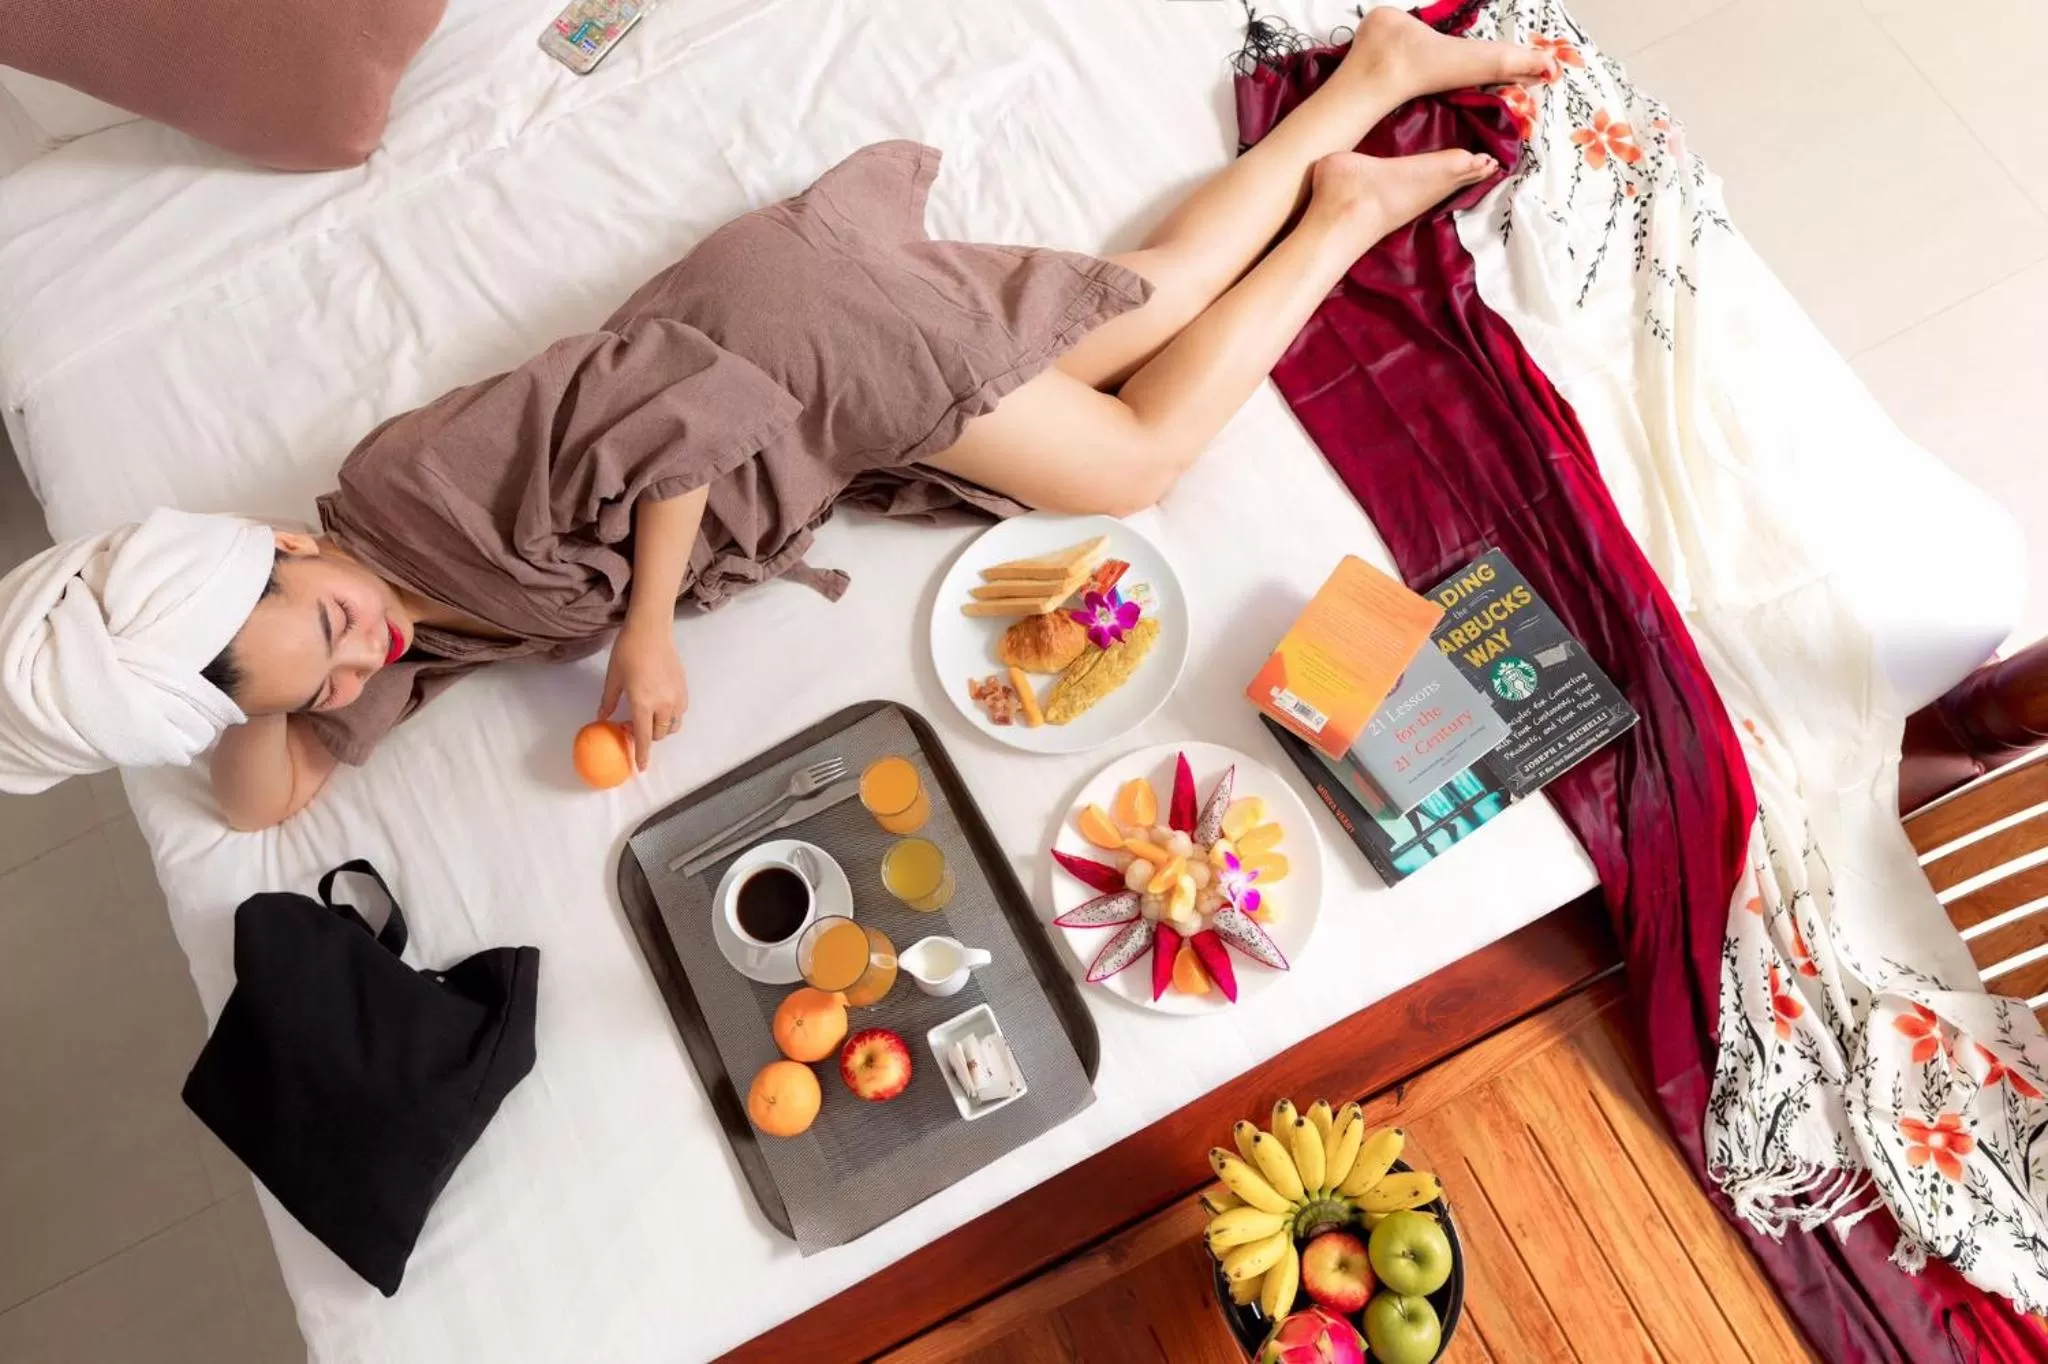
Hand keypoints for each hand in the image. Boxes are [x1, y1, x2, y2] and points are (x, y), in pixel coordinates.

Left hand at [599, 616, 688, 769]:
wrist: (651, 630)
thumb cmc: (628, 651)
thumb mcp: (613, 678)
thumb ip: (608, 701)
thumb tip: (602, 718)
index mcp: (643, 703)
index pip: (644, 737)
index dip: (642, 755)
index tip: (641, 767)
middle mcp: (663, 704)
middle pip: (659, 734)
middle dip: (647, 738)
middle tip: (631, 727)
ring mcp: (676, 696)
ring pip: (672, 726)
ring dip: (660, 729)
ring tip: (647, 718)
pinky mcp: (683, 688)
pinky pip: (680, 712)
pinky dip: (670, 717)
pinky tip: (659, 706)